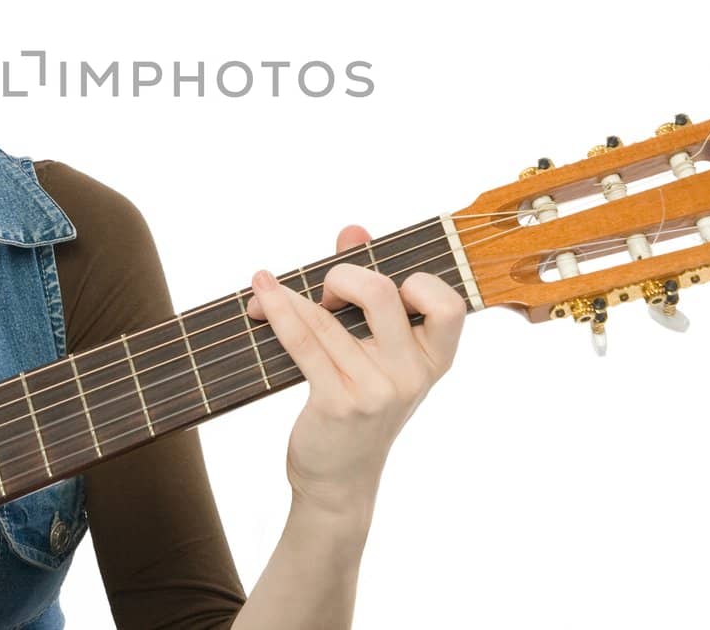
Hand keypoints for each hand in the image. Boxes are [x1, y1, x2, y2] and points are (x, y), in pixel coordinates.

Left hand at [245, 225, 466, 519]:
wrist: (339, 480)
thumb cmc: (358, 402)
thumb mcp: (377, 352)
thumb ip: (368, 288)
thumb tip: (352, 229)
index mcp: (434, 358)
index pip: (448, 303)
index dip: (417, 282)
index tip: (384, 283)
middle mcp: (412, 374)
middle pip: (384, 294)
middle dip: (345, 275)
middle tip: (326, 292)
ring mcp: (376, 391)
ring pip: (328, 317)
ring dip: (289, 295)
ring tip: (265, 290)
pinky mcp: (338, 403)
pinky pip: (304, 342)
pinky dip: (278, 311)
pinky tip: (261, 296)